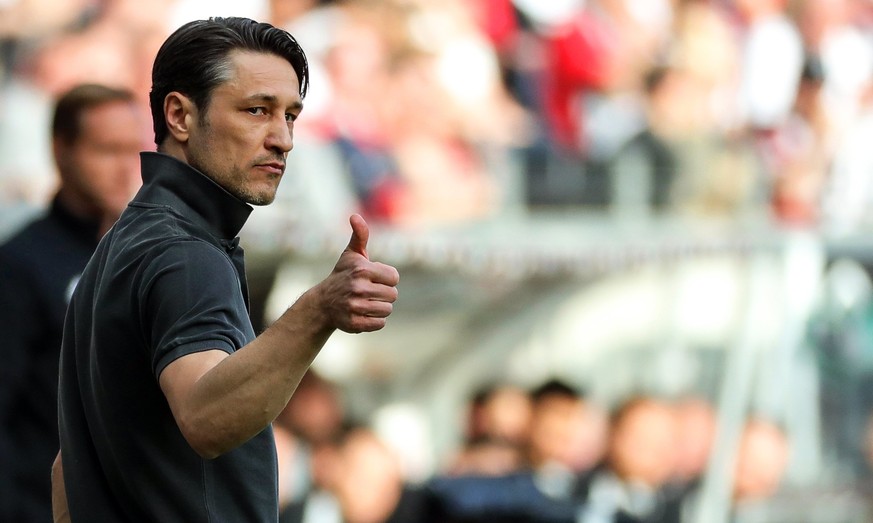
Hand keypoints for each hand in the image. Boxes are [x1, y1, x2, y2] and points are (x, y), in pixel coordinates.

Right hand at [320, 214, 398, 332]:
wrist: (322, 303)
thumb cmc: (342, 275)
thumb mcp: (351, 254)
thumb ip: (360, 235)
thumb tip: (355, 216)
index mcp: (362, 270)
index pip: (394, 278)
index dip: (386, 278)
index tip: (374, 278)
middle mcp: (358, 288)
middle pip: (393, 295)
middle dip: (384, 293)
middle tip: (369, 292)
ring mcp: (355, 307)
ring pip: (387, 310)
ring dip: (380, 307)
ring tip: (366, 302)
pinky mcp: (355, 324)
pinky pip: (380, 324)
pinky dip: (375, 320)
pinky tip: (363, 313)